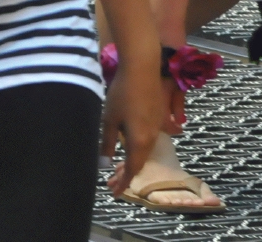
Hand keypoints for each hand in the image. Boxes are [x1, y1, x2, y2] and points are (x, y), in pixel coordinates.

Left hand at [101, 45, 166, 194]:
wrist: (142, 70)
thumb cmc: (122, 94)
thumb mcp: (109, 120)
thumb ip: (107, 143)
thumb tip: (104, 164)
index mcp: (140, 141)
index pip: (132, 169)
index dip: (123, 182)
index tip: (114, 193)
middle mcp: (152, 138)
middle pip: (140, 162)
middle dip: (126, 175)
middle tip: (112, 184)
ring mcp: (156, 127)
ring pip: (144, 152)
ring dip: (132, 162)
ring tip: (119, 169)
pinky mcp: (157, 117)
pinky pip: (147, 141)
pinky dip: (137, 150)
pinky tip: (130, 147)